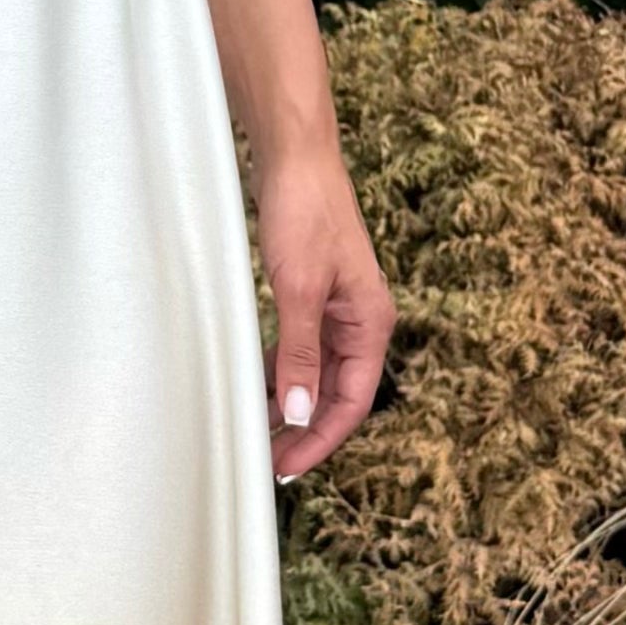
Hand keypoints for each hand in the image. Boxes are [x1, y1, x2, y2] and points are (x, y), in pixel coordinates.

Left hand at [257, 138, 389, 487]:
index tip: (286, 466)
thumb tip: (300, 412)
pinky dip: (282, 371)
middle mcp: (360, 322)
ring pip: (317, 374)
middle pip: (336, 394)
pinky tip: (257, 386)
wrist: (297, 159)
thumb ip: (299, 353)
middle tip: (266, 459)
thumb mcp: (297, 289)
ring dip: (291, 404)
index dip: (320, 439)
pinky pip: (303, 350)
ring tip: (255, 431)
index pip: (351, 402)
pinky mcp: (316, 297)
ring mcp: (338, 310)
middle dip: (304, 430)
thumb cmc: (305, 214)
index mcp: (370, 324)